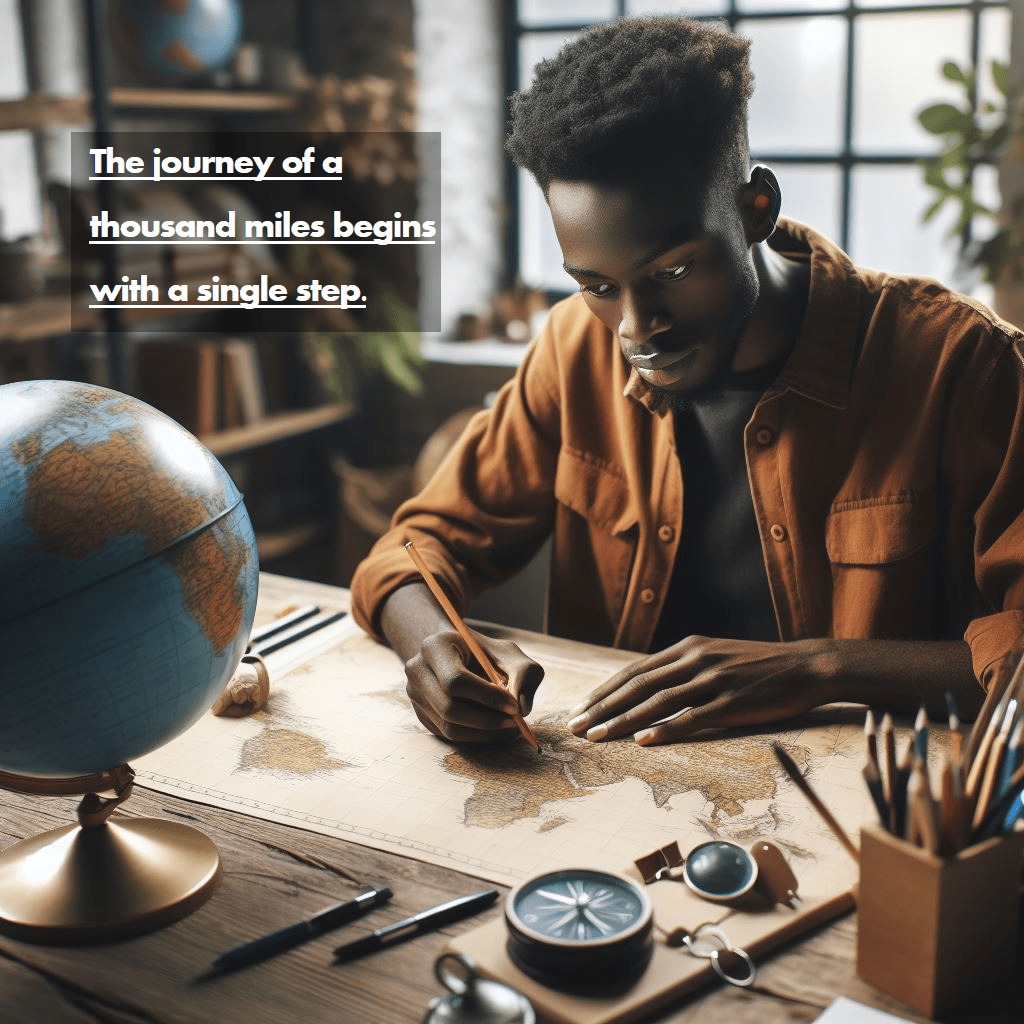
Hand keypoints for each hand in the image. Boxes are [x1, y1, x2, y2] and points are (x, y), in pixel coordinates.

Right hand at [405, 627, 544, 743]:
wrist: (459, 656)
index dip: (487, 697)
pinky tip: (497, 729)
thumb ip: (523, 674)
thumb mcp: (509, 654)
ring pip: (449, 727)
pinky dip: (477, 737)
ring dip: (484, 732)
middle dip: (487, 719)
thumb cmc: (486, 654)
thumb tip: (522, 707)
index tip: (515, 706)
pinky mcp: (422, 715)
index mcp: (434, 647)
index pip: (456, 680)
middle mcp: (417, 671)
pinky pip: (449, 735)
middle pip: (449, 708)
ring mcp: (415, 695)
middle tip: (516, 722)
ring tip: (511, 727)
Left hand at [566, 636, 833, 744]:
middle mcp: (695, 659)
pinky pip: (692, 717)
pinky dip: (665, 729)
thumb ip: (683, 667)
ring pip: (658, 702)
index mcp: (688, 647)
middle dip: (603, 707)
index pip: (635, 671)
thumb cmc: (758, 665)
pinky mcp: (733, 702)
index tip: (581, 709)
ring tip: (598, 737)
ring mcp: (713, 679)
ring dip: (623, 721)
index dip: (605, 691)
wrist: (806, 666)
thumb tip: (649, 687)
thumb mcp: (715, 654)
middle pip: (638, 686)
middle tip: (577, 726)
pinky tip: (643, 741)